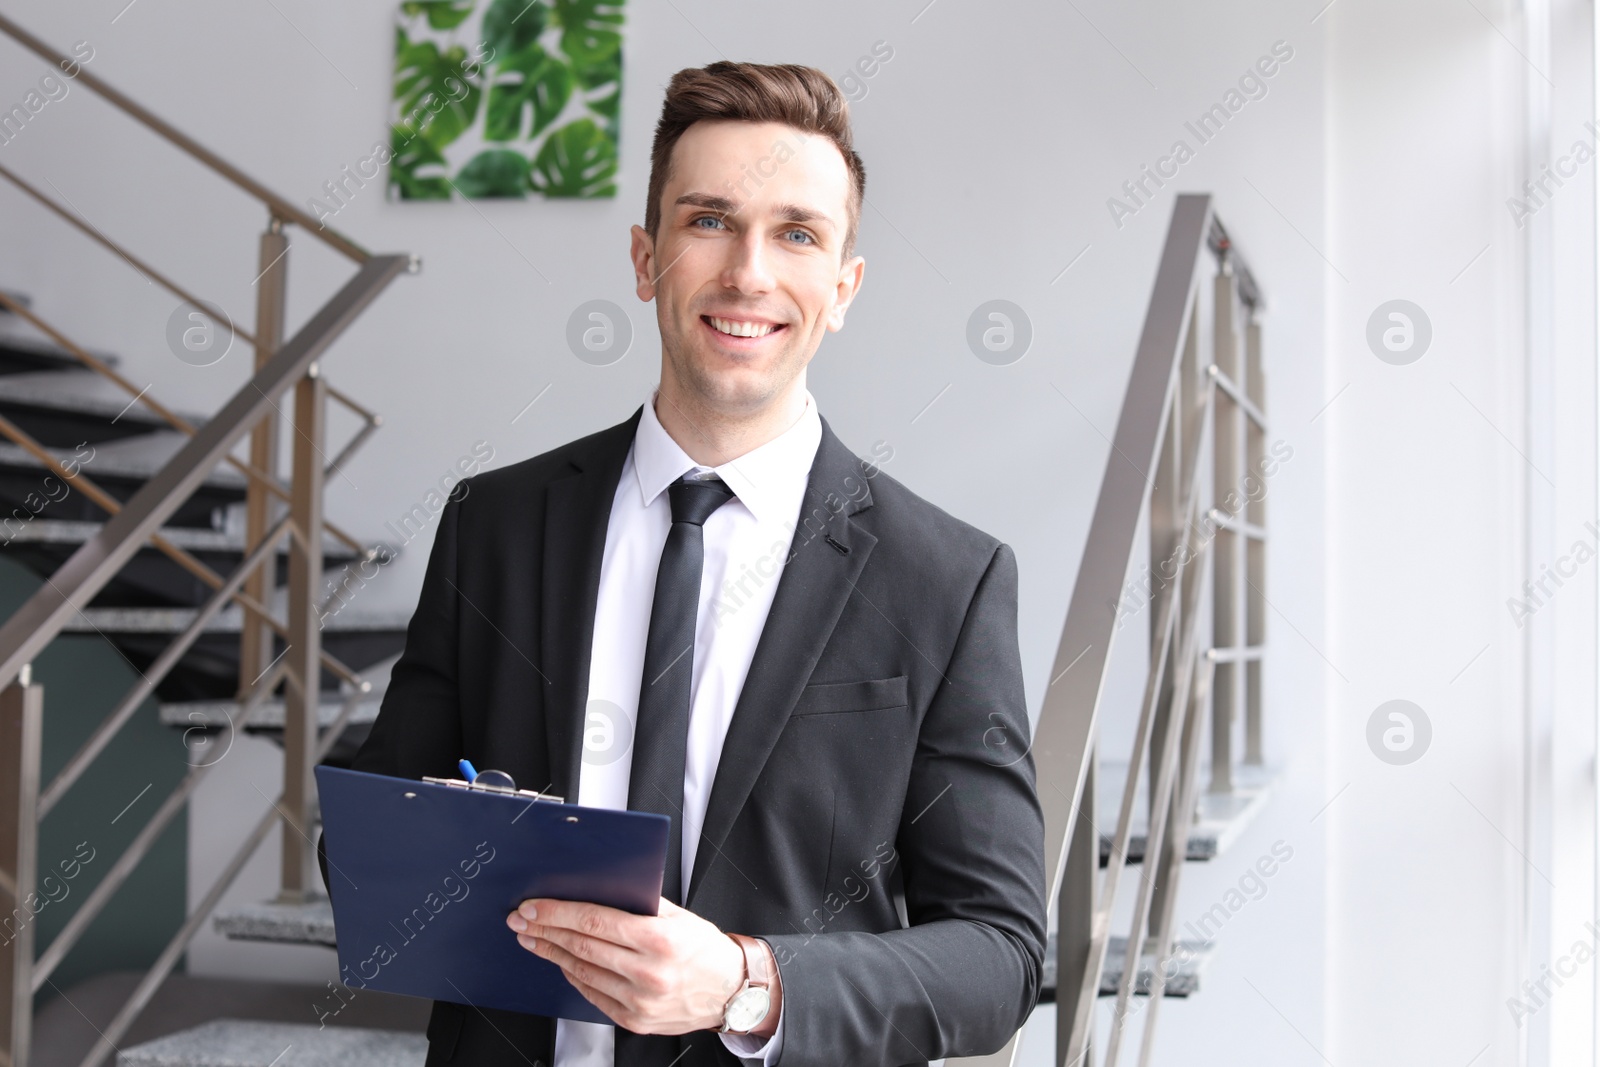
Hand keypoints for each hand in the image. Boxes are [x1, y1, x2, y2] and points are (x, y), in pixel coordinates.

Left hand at [507, 897, 744, 1033]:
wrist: (731, 992)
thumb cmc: (706, 951)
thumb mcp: (680, 917)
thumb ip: (642, 903)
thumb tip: (599, 888)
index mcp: (660, 940)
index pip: (595, 921)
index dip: (558, 913)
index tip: (533, 907)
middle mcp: (648, 973)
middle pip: (581, 946)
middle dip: (545, 931)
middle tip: (521, 921)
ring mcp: (639, 1000)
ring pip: (581, 971)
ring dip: (551, 953)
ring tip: (533, 940)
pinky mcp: (633, 1020)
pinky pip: (592, 994)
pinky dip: (573, 976)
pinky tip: (562, 962)